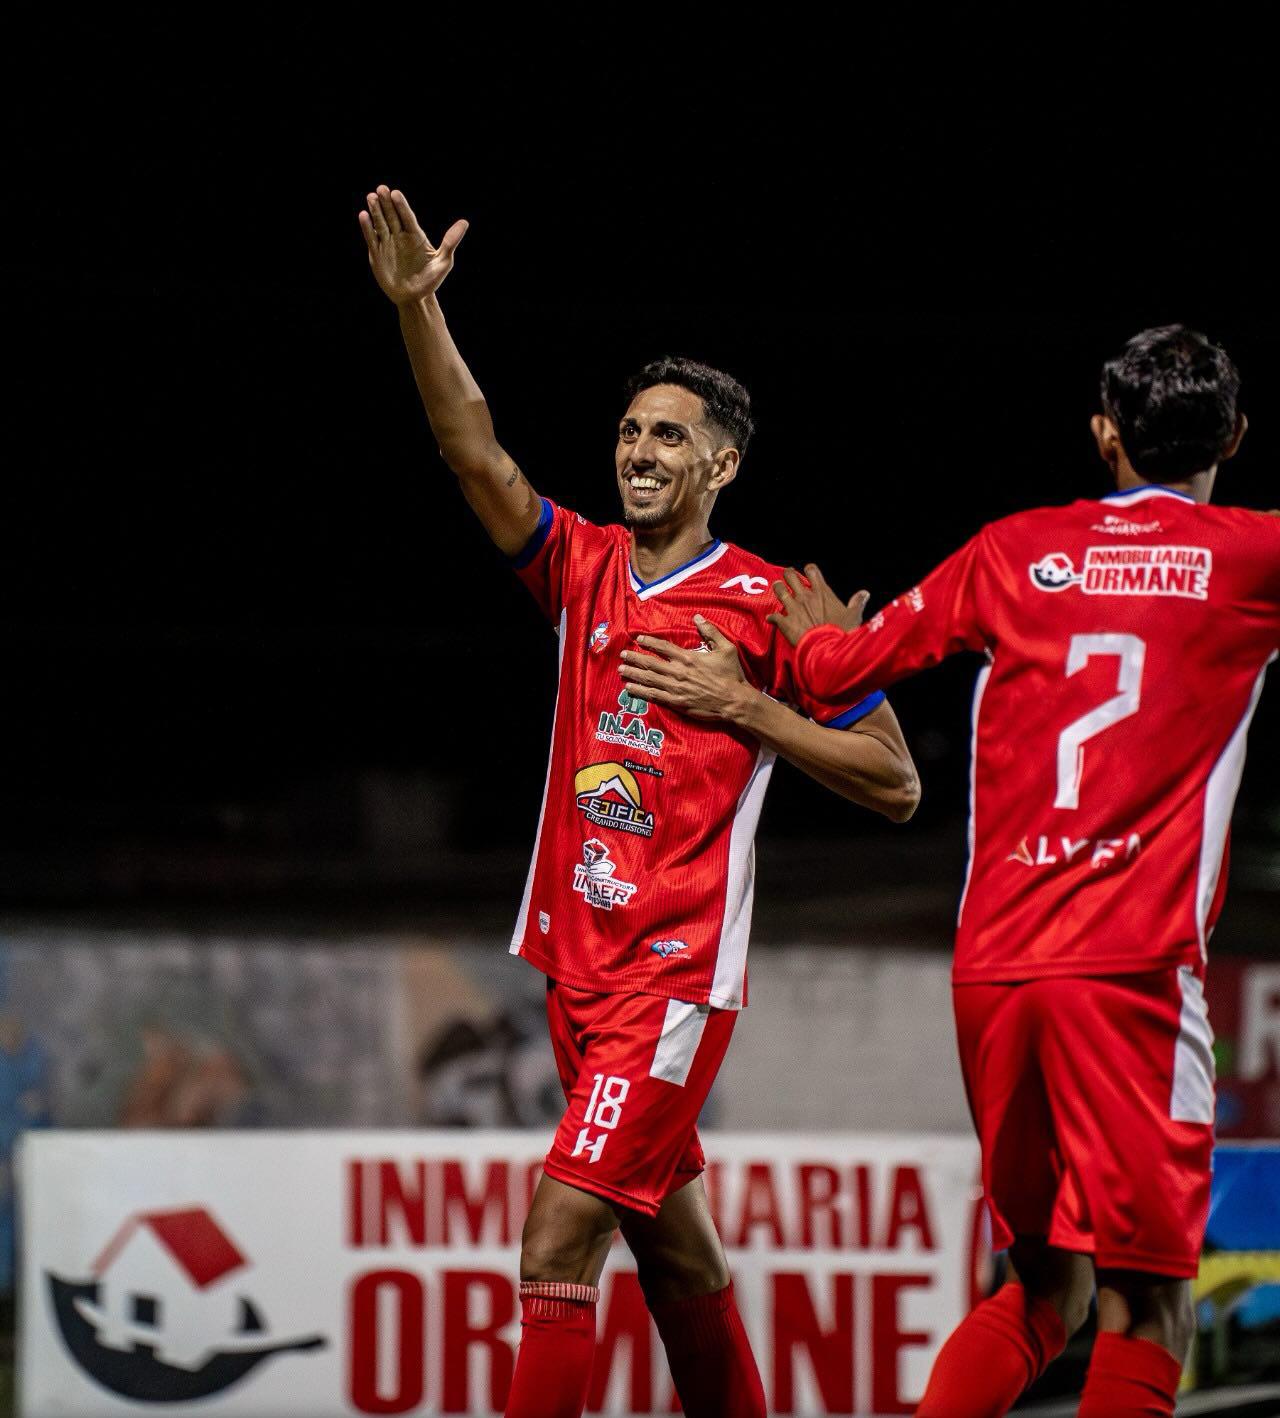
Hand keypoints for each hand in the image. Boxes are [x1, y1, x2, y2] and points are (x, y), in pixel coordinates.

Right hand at [358, 186, 467, 305]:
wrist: (415, 299)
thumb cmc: (431, 281)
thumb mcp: (444, 262)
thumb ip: (450, 242)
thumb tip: (464, 222)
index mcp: (416, 236)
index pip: (407, 217)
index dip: (402, 206)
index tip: (396, 193)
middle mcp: (400, 236)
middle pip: (392, 216)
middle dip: (386, 203)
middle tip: (381, 189)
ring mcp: (388, 244)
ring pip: (381, 224)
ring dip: (375, 211)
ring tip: (371, 197)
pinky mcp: (377, 254)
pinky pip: (372, 238)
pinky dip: (367, 228)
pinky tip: (363, 215)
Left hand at [618, 617, 751, 721]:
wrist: (734, 701)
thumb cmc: (731, 675)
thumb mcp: (726, 649)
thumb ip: (711, 632)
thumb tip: (698, 617)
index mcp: (688, 658)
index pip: (663, 647)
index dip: (649, 642)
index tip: (639, 639)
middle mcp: (678, 672)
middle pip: (650, 663)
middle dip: (634, 658)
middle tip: (622, 654)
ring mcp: (675, 688)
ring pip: (648, 679)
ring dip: (633, 673)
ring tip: (620, 669)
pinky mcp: (676, 703)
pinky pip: (653, 696)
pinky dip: (640, 692)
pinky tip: (629, 688)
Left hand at [766, 564, 869, 646]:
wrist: (827, 649)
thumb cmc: (842, 631)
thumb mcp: (854, 616)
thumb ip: (857, 603)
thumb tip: (865, 593)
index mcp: (822, 592)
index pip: (812, 571)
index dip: (810, 569)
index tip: (809, 571)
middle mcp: (805, 597)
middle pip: (790, 576)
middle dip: (788, 574)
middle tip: (788, 576)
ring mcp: (793, 608)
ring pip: (779, 590)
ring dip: (777, 588)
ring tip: (777, 587)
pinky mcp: (785, 622)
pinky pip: (774, 616)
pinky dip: (772, 617)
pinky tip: (771, 618)